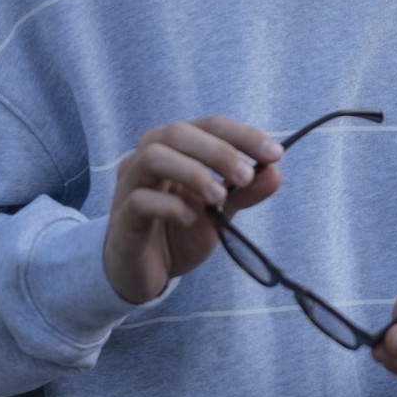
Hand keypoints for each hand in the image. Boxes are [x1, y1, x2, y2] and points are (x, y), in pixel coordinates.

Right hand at [103, 116, 281, 304]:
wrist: (145, 272)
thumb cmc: (179, 232)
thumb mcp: (219, 212)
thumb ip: (244, 192)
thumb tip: (275, 173)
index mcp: (174, 149)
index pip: (208, 125)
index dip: (243, 135)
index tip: (274, 154)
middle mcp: (146, 158)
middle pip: (178, 132)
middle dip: (218, 151)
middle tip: (245, 177)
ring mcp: (129, 186)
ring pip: (152, 157)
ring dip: (193, 172)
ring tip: (218, 198)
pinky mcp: (122, 218)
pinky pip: (140, 200)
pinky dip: (171, 206)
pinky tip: (192, 219)